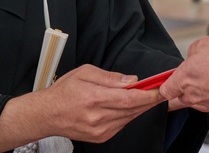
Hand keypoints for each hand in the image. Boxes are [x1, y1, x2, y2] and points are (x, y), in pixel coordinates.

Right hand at [0, 65, 162, 151]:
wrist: (46, 115)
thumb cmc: (64, 91)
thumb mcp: (85, 72)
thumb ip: (110, 77)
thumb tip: (131, 80)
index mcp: (94, 98)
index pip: (129, 98)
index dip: (148, 94)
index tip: (160, 88)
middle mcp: (98, 116)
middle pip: (133, 109)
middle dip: (150, 99)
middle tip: (162, 90)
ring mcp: (99, 130)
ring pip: (129, 117)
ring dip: (141, 107)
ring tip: (149, 96)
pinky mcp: (100, 137)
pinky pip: (122, 125)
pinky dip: (129, 115)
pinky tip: (131, 106)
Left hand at [160, 36, 208, 112]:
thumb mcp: (206, 43)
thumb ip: (194, 50)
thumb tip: (194, 55)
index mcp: (183, 79)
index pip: (164, 90)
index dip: (163, 86)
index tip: (163, 84)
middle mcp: (192, 95)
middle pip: (176, 101)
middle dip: (178, 94)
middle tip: (185, 84)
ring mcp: (207, 103)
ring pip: (195, 102)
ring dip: (198, 93)